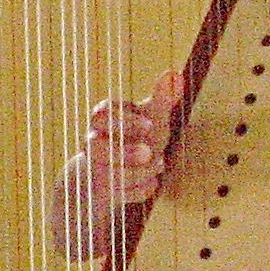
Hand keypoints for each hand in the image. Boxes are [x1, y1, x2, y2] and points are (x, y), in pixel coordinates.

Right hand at [79, 71, 180, 210]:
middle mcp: (93, 144)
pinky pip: (116, 195)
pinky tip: (153, 183)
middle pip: (93, 146)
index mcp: (103, 121)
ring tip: (160, 165)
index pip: (101, 115)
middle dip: (123, 151)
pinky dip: (139, 190)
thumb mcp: (152, 118)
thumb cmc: (137, 138)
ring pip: (105, 174)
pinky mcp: (102, 192)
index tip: (150, 125)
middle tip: (149, 152)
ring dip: (135, 172)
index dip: (124, 121)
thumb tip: (176, 74)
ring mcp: (95, 169)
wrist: (122, 170)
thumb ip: (162, 99)